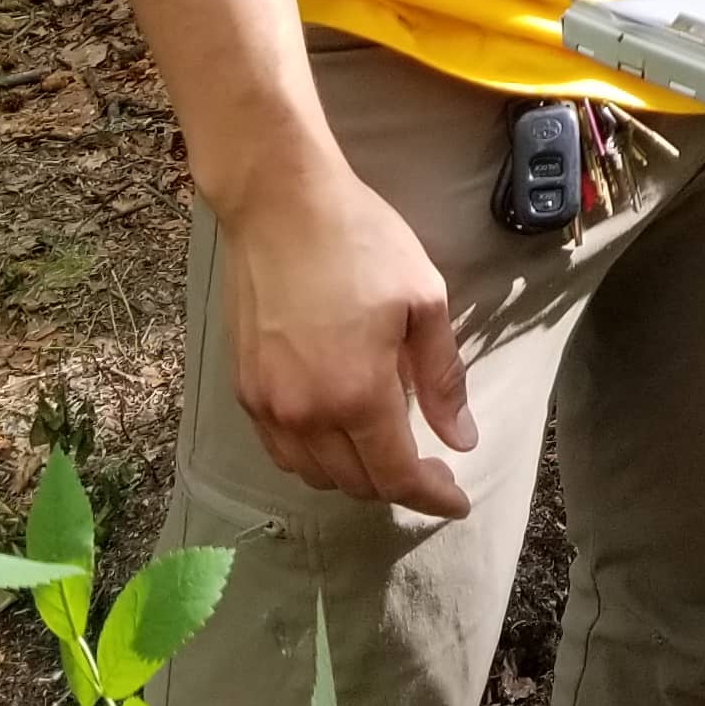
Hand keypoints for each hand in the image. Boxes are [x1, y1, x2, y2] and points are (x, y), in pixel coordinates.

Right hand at [212, 151, 474, 514]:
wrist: (280, 204)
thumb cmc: (361, 242)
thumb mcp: (423, 301)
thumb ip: (442, 379)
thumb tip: (460, 441)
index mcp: (357, 394)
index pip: (397, 476)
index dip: (431, 496)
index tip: (457, 501)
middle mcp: (306, 414)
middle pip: (356, 483)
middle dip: (398, 485)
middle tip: (431, 465)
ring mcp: (267, 406)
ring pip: (314, 474)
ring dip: (355, 475)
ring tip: (386, 449)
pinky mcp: (244, 389)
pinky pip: (281, 451)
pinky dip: (314, 459)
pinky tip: (337, 433)